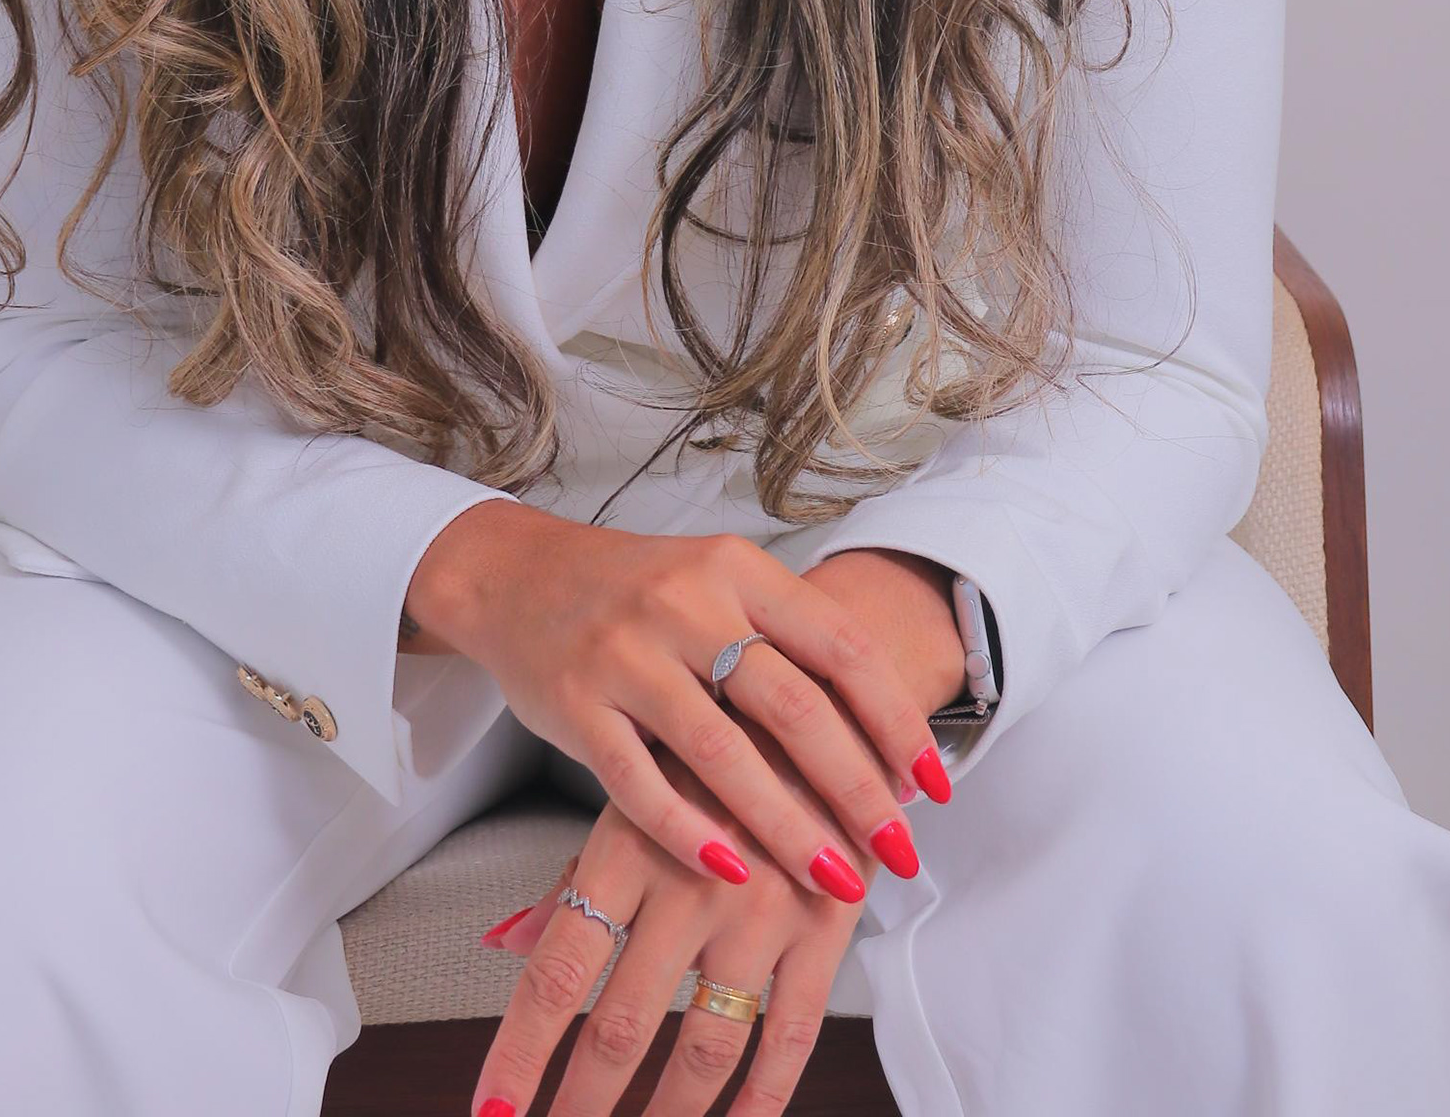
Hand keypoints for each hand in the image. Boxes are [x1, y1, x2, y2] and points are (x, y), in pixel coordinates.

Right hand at [406, 503, 953, 901]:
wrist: (514, 574)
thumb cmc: (636, 593)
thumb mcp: (716, 585)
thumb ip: (784, 648)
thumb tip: (883, 746)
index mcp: (735, 568)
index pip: (839, 645)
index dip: (895, 719)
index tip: (934, 784)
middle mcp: (685, 601)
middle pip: (793, 705)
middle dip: (857, 789)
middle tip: (901, 853)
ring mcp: (625, 653)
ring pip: (721, 752)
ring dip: (786, 826)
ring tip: (835, 882)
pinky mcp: (574, 703)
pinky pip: (639, 783)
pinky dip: (689, 832)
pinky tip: (732, 872)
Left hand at [471, 724, 880, 1116]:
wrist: (833, 679)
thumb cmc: (718, 739)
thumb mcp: (637, 786)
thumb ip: (575, 877)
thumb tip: (504, 944)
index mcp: (632, 841)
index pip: (560, 968)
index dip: (521, 1051)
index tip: (492, 1112)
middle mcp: (692, 880)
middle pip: (623, 1025)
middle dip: (581, 1106)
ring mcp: (765, 908)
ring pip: (705, 1050)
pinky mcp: (828, 926)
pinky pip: (791, 1037)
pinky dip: (761, 1100)